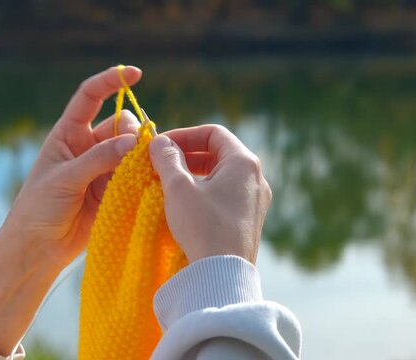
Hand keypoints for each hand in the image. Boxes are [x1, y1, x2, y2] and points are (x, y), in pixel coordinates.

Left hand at [3, 66, 141, 268]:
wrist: (40, 247)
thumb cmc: (39, 208)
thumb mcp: (64, 179)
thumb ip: (97, 159)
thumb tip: (132, 141)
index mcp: (68, 134)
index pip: (90, 97)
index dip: (111, 82)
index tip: (134, 73)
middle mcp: (88, 147)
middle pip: (121, 124)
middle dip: (132, 131)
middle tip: (135, 151)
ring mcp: (104, 168)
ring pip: (133, 149)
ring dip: (141, 154)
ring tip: (144, 169)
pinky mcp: (116, 189)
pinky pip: (138, 174)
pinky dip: (146, 174)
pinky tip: (150, 181)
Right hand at [149, 125, 271, 263]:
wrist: (222, 274)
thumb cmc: (202, 226)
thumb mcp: (179, 188)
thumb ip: (168, 159)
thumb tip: (159, 142)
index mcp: (244, 162)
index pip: (214, 133)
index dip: (185, 135)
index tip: (162, 146)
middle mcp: (256, 178)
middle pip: (219, 153)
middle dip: (188, 155)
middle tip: (162, 164)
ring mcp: (256, 201)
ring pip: (222, 176)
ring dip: (195, 175)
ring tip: (169, 185)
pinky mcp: (250, 221)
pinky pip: (226, 196)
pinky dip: (205, 193)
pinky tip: (185, 206)